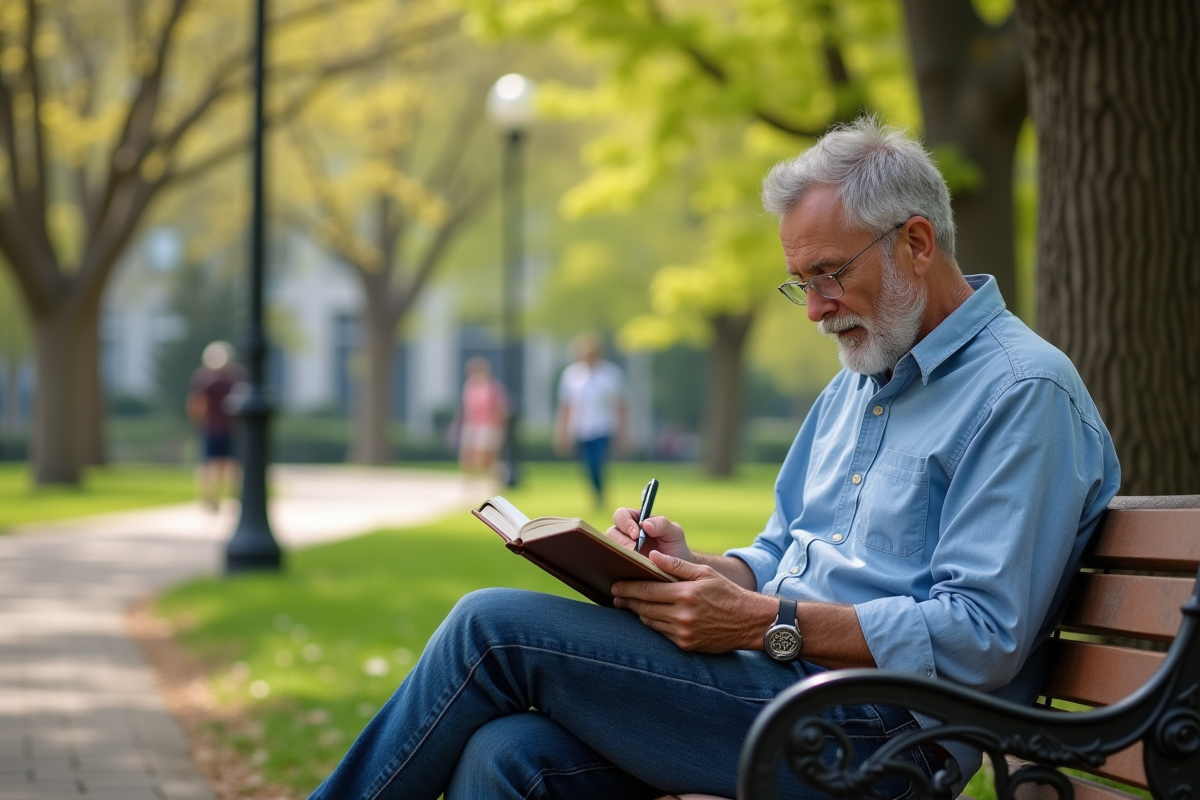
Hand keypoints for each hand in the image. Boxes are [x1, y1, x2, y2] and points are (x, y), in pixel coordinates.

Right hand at [607, 509, 691, 560]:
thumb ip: (662, 524)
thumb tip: (644, 524)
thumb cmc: (675, 548)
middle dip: (620, 540)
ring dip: (619, 552)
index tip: (636, 534)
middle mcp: (625, 535)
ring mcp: (622, 550)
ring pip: (610, 548)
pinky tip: (629, 568)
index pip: (621, 515)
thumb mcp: (674, 533)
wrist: (679, 572)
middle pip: (611, 532)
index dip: (625, 522)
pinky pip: (614, 563)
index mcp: (636, 521)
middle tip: (632, 549)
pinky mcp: (622, 564)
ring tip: (633, 559)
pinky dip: (619, 564)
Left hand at [612, 553, 776, 652]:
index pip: (647, 590)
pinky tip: (650, 616)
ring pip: (650, 622)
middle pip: (644, 607)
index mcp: (685, 594)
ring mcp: (683, 632)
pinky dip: (654, 624)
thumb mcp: (705, 573)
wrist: (749, 622)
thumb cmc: (727, 593)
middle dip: (628, 601)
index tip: (616, 586)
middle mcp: (682, 615)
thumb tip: (652, 556)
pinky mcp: (686, 644)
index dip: (628, 588)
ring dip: (639, 613)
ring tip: (630, 605)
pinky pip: (662, 633)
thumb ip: (677, 566)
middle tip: (616, 596)